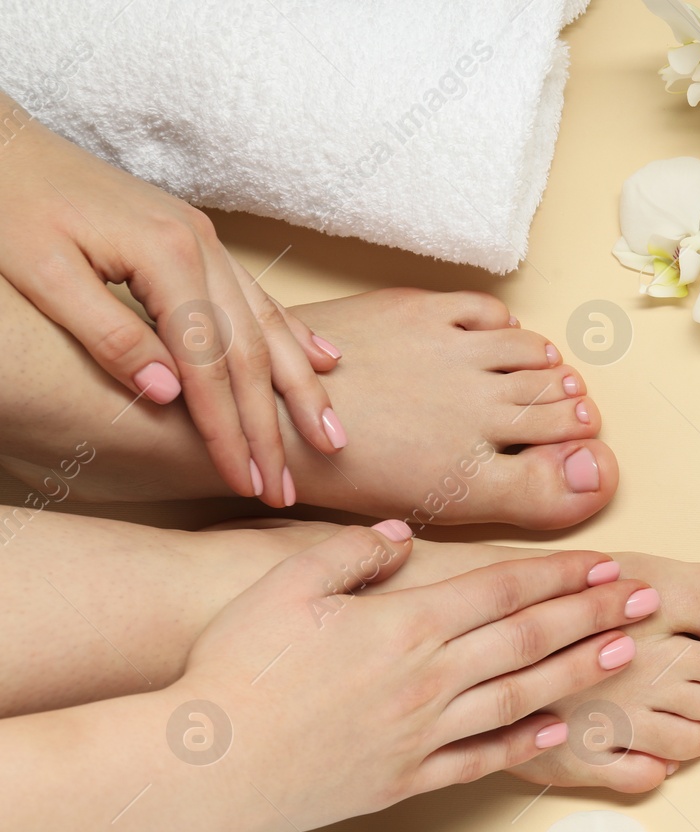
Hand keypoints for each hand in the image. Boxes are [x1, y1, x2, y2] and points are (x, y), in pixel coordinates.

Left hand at [0, 92, 343, 506]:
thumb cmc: (10, 204)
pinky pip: (258, 296)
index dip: (229, 429)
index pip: (208, 364)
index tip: (246, 480)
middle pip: (251, 352)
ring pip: (269, 326)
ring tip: (331, 437)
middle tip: (288, 485)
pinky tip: (322, 361)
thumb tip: (169, 394)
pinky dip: (293, 334)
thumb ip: (109, 335)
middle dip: (274, 425)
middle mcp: (200, 246)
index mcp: (165, 255)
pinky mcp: (199, 240)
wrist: (4, 142)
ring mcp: (206, 241)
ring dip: (301, 388)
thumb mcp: (41, 274)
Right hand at [177, 522, 656, 831]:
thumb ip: (351, 552)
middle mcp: (429, 678)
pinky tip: (559, 730)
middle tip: (645, 599)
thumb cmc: (236, 668)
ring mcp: (424, 733)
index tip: (604, 563)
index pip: (504, 590)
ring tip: (626, 654)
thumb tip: (402, 535)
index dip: (561, 575)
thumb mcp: (286, 586)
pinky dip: (526, 744)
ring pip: (522, 695)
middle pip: (530, 638)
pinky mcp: (408, 778)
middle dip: (595, 615)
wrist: (208, 763)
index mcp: (405, 625)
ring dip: (581, 672)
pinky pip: (482, 759)